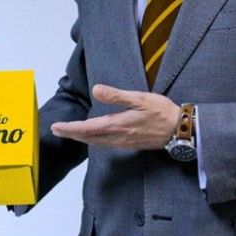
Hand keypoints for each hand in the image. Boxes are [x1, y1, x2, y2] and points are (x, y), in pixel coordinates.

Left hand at [50, 84, 180, 149]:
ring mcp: (123, 142)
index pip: (87, 128)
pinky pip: (105, 144)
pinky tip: (93, 137)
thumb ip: (116, 96)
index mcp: (117, 124)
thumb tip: (96, 90)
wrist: (179, 130)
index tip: (56, 127)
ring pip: (96, 142)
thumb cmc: (161, 111)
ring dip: (81, 137)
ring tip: (70, 132)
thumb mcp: (139, 99)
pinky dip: (94, 140)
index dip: (70, 128)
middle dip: (71, 133)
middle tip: (56, 130)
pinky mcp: (129, 144)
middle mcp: (117, 136)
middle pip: (88, 137)